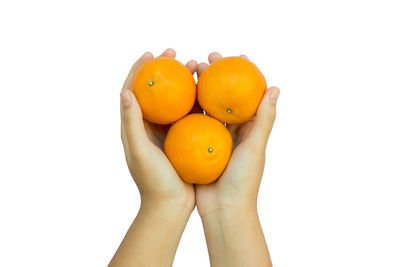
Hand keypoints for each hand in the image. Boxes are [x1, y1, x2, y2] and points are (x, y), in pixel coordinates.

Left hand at [110, 49, 197, 266]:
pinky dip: (196, 100)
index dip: (139, 69)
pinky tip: (209, 92)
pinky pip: (189, 115)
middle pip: (155, 91)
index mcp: (134, 128)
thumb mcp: (140, 152)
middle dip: (165, 70)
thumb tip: (126, 92)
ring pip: (174, 100)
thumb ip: (131, 123)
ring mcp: (166, 132)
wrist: (170, 206)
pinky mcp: (182, 140)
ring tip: (196, 66)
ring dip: (183, 81)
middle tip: (178, 54)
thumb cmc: (153, 182)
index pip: (132, 91)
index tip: (152, 54)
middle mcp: (148, 127)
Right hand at [195, 52, 279, 216]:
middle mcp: (232, 131)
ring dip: (199, 88)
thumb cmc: (243, 181)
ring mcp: (213, 139)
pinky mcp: (197, 147)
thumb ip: (264, 119)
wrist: (223, 210)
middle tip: (207, 58)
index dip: (244, 74)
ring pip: (206, 107)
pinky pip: (190, 123)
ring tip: (190, 70)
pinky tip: (175, 96)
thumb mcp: (255, 148)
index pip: (248, 95)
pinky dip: (185, 109)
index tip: (237, 55)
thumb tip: (274, 87)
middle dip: (217, 76)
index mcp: (249, 129)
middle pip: (224, 96)